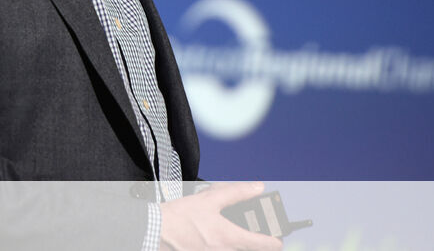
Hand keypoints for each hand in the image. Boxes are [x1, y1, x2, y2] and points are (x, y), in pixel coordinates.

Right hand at [158, 182, 283, 250]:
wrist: (155, 230)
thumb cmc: (180, 217)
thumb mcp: (210, 199)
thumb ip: (237, 193)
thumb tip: (257, 188)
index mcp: (229, 238)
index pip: (262, 245)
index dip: (274, 242)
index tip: (278, 239)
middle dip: (256, 243)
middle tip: (257, 234)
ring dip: (239, 245)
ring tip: (235, 235)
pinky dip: (225, 246)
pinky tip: (215, 238)